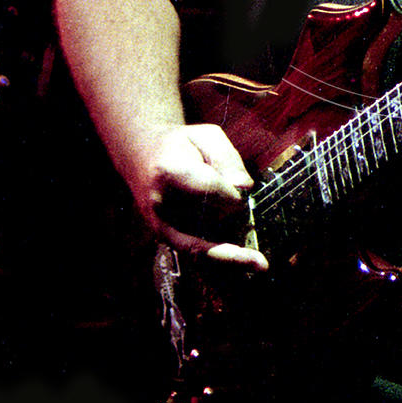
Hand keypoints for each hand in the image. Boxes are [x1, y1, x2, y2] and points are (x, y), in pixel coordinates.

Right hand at [134, 123, 268, 268]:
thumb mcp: (206, 135)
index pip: (209, 190)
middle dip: (234, 220)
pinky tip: (245, 266)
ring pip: (201, 247)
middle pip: (209, 220)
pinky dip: (219, 260)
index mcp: (168, 171)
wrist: (141, 155)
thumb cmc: (180, 143)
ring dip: (230, 256)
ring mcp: (161, 224)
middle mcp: (161, 204)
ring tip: (260, 265)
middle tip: (254, 225)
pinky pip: (194, 253)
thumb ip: (228, 158)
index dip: (231, 194)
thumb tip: (244, 189)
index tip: (243, 191)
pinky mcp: (164, 237)